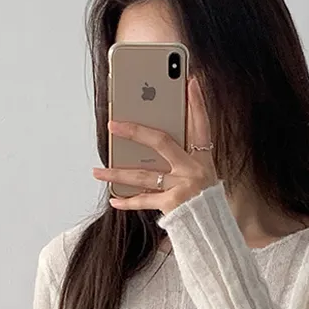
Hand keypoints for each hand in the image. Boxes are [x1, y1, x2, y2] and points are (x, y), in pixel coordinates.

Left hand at [92, 76, 216, 213]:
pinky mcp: (173, 205)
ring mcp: (183, 187)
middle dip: (135, 131)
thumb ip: (185, 153)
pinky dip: (128, 201)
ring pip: (143, 175)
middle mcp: (193, 169)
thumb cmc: (203, 198)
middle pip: (161, 142)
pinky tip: (113, 199)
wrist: (212, 228)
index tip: (191, 80)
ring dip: (117, 173)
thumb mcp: (202, 172)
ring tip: (96, 172)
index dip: (197, 103)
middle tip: (112, 125)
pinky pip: (145, 201)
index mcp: (203, 157)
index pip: (201, 124)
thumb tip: (155, 136)